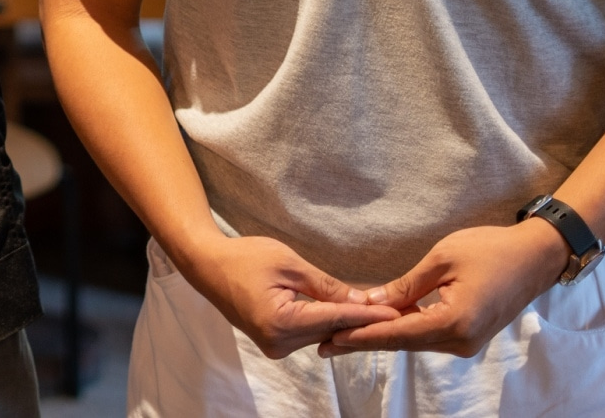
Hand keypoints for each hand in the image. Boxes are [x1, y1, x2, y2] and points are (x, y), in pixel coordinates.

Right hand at [174, 234, 402, 359]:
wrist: (207, 266)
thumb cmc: (245, 257)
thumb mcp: (288, 263)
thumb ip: (325, 286)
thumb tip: (360, 301)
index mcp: (281, 322)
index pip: (336, 319)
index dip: (368, 315)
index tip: (396, 313)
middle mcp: (278, 343)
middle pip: (331, 331)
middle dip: (362, 320)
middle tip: (397, 309)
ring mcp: (275, 347)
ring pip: (322, 335)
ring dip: (346, 322)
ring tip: (378, 310)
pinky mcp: (274, 344)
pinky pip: (309, 334)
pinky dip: (328, 323)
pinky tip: (347, 313)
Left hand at [320, 219, 569, 358]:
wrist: (535, 257)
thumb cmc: (490, 250)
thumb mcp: (441, 260)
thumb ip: (406, 285)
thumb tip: (370, 301)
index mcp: (455, 323)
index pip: (397, 333)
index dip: (362, 335)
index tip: (331, 338)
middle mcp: (461, 342)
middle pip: (402, 343)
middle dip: (364, 340)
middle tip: (325, 343)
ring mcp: (466, 343)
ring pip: (414, 341)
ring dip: (380, 336)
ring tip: (342, 335)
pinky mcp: (468, 336)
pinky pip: (428, 335)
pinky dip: (402, 329)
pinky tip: (377, 324)